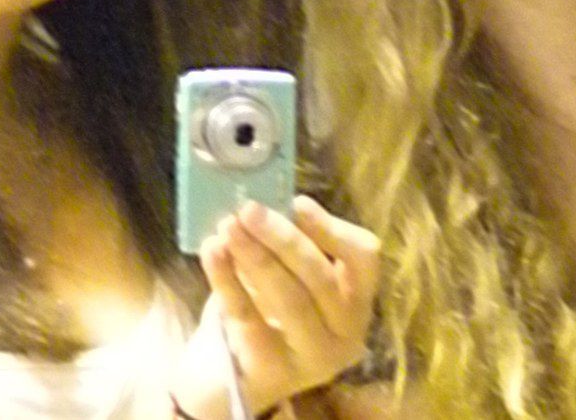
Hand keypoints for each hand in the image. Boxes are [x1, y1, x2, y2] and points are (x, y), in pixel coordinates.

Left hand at [172, 196, 379, 417]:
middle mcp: (345, 332)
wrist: (230, 374)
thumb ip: (291, 243)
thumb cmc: (267, 310)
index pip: (364, 258)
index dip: (332, 228)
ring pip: (289, 298)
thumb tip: (272, 203)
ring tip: (228, 226)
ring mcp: (312, 357)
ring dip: (256, 256)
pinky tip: (212, 251)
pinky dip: (227, 280)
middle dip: (283, 238)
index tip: (296, 202)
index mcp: (357, 299)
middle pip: (320, 277)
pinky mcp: (273, 370)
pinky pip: (249, 317)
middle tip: (249, 209)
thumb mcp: (287, 273)